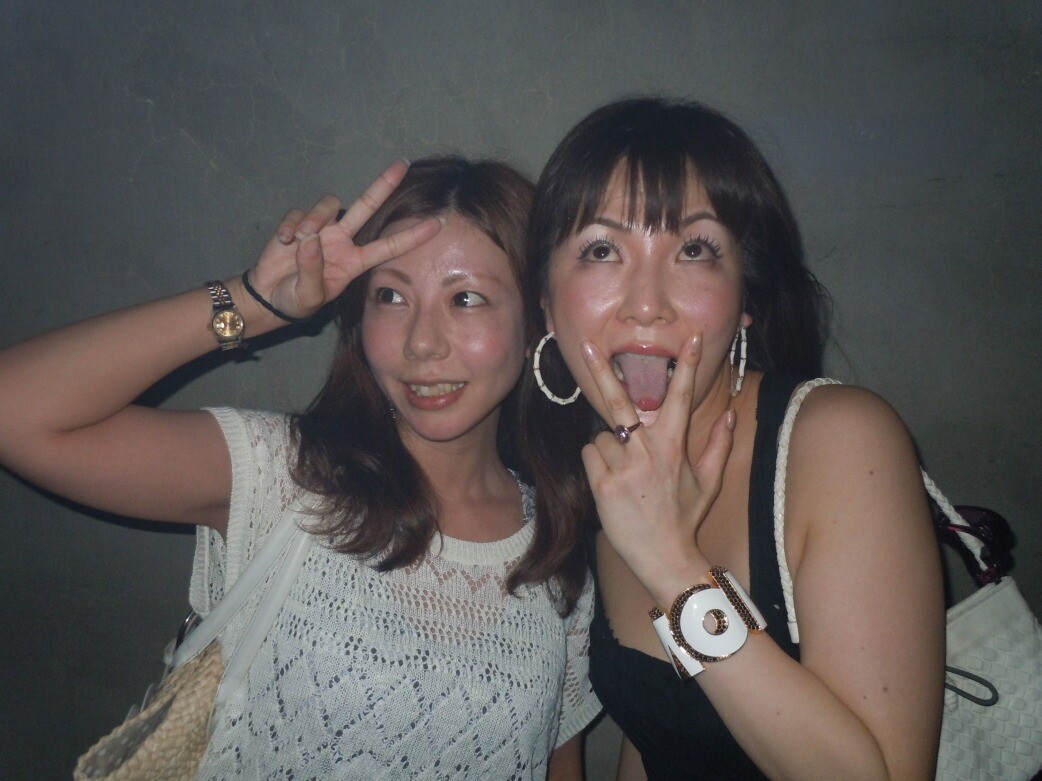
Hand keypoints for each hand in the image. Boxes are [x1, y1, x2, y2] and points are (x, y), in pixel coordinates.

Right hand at [246, 160, 440, 319]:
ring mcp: (321, 229)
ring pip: (329, 206)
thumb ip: (312, 271)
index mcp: (354, 262)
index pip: (388, 246)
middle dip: (383, 185)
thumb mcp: (309, 296)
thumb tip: (310, 241)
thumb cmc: (296, 300)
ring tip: (300, 240)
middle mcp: (342, 241)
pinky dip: (291, 225)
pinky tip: (284, 242)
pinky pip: (298, 213)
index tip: (437, 224)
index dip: (412, 236)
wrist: (270, 297)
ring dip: (314, 219)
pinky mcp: (298, 223)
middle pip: (366, 206)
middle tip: (403, 164)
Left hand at [579, 334, 735, 603]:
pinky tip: (612, 483)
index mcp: (673, 445)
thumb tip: (731, 412)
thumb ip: (719, 443)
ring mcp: (623, 467)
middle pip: (619, 401)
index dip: (687, 365)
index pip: (680, 396)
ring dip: (610, 448)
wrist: (663, 556)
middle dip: (602, 370)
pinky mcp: (603, 484)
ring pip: (603, 435)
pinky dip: (598, 463)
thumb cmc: (684, 517)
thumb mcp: (708, 481)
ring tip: (626, 475)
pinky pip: (591, 454)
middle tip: (588, 344)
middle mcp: (647, 451)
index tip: (690, 337)